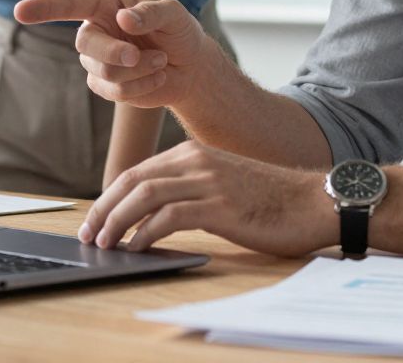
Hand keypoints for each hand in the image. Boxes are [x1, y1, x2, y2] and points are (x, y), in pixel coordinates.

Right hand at [13, 0, 212, 108]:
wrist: (191, 67)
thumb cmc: (180, 32)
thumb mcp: (174, 14)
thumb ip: (151, 13)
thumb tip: (125, 19)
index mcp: (106, 4)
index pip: (69, 3)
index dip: (44, 7)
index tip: (20, 11)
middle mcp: (96, 30)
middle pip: (86, 45)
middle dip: (115, 53)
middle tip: (144, 55)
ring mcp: (98, 60)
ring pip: (104, 72)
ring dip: (139, 70)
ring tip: (161, 61)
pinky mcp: (106, 85)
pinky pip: (115, 91)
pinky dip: (142, 86)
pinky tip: (158, 76)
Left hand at [78, 141, 333, 256]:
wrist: (314, 202)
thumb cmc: (272, 200)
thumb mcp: (223, 184)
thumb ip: (190, 189)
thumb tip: (151, 216)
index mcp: (194, 153)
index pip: (137, 172)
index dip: (109, 197)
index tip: (93, 220)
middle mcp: (196, 161)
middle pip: (133, 180)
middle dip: (103, 209)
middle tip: (88, 234)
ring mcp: (208, 181)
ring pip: (145, 195)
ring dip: (118, 221)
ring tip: (105, 244)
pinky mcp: (220, 206)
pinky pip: (170, 217)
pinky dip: (146, 233)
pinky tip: (137, 248)